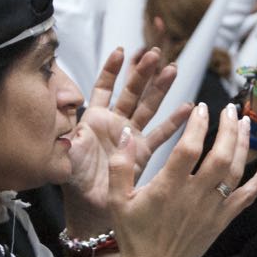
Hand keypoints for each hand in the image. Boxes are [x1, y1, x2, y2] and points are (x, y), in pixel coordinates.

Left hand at [64, 47, 191, 233]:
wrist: (87, 205)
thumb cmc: (74, 178)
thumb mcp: (67, 148)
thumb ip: (69, 128)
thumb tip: (67, 109)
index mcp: (94, 118)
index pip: (104, 86)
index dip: (112, 69)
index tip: (121, 51)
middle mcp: (115, 123)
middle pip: (132, 91)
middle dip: (143, 72)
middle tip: (156, 54)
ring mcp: (131, 136)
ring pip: (149, 107)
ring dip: (161, 89)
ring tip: (173, 70)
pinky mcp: (143, 152)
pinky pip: (161, 134)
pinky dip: (175, 122)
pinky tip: (188, 108)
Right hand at [107, 102, 256, 256]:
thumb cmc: (135, 234)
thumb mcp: (117, 199)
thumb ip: (121, 165)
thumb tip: (127, 133)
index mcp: (168, 188)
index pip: (189, 149)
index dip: (198, 126)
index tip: (202, 108)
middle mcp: (194, 196)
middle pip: (220, 156)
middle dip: (228, 129)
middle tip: (230, 109)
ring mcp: (212, 208)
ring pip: (235, 172)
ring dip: (243, 145)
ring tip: (246, 123)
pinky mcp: (223, 219)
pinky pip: (248, 197)